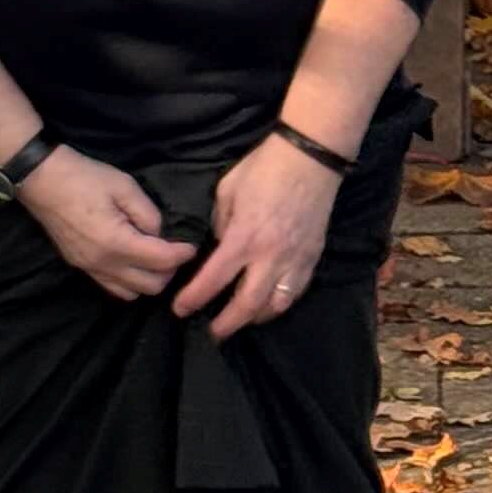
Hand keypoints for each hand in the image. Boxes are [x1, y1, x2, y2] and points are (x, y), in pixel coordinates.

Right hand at [20, 147, 197, 300]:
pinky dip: (129, 282)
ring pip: (132, 293)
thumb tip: (160, 234)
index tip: (192, 245)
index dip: (183, 254)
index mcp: (117, 243)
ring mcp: (89, 269)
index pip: (162, 261)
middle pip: (151, 286)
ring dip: (148, 280)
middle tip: (173, 251)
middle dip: (169, 271)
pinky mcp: (80, 267)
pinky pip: (112, 288)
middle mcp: (104, 264)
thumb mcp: (125, 186)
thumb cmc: (85, 178)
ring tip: (153, 259)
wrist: (42, 180)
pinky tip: (132, 261)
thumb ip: (148, 214)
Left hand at [174, 132, 338, 341]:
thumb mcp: (226, 192)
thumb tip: (215, 245)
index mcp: (244, 238)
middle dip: (226, 325)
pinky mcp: (312, 257)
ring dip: (253, 319)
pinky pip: (295, 292)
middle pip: (247, 305)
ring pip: (275, 305)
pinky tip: (266, 306)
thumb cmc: (264, 169)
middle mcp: (270, 256)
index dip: (194, 299)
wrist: (311, 158)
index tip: (179, 310)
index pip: (213, 280)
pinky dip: (279, 305)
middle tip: (210, 334)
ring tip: (237, 322)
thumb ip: (219, 224)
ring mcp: (295, 260)